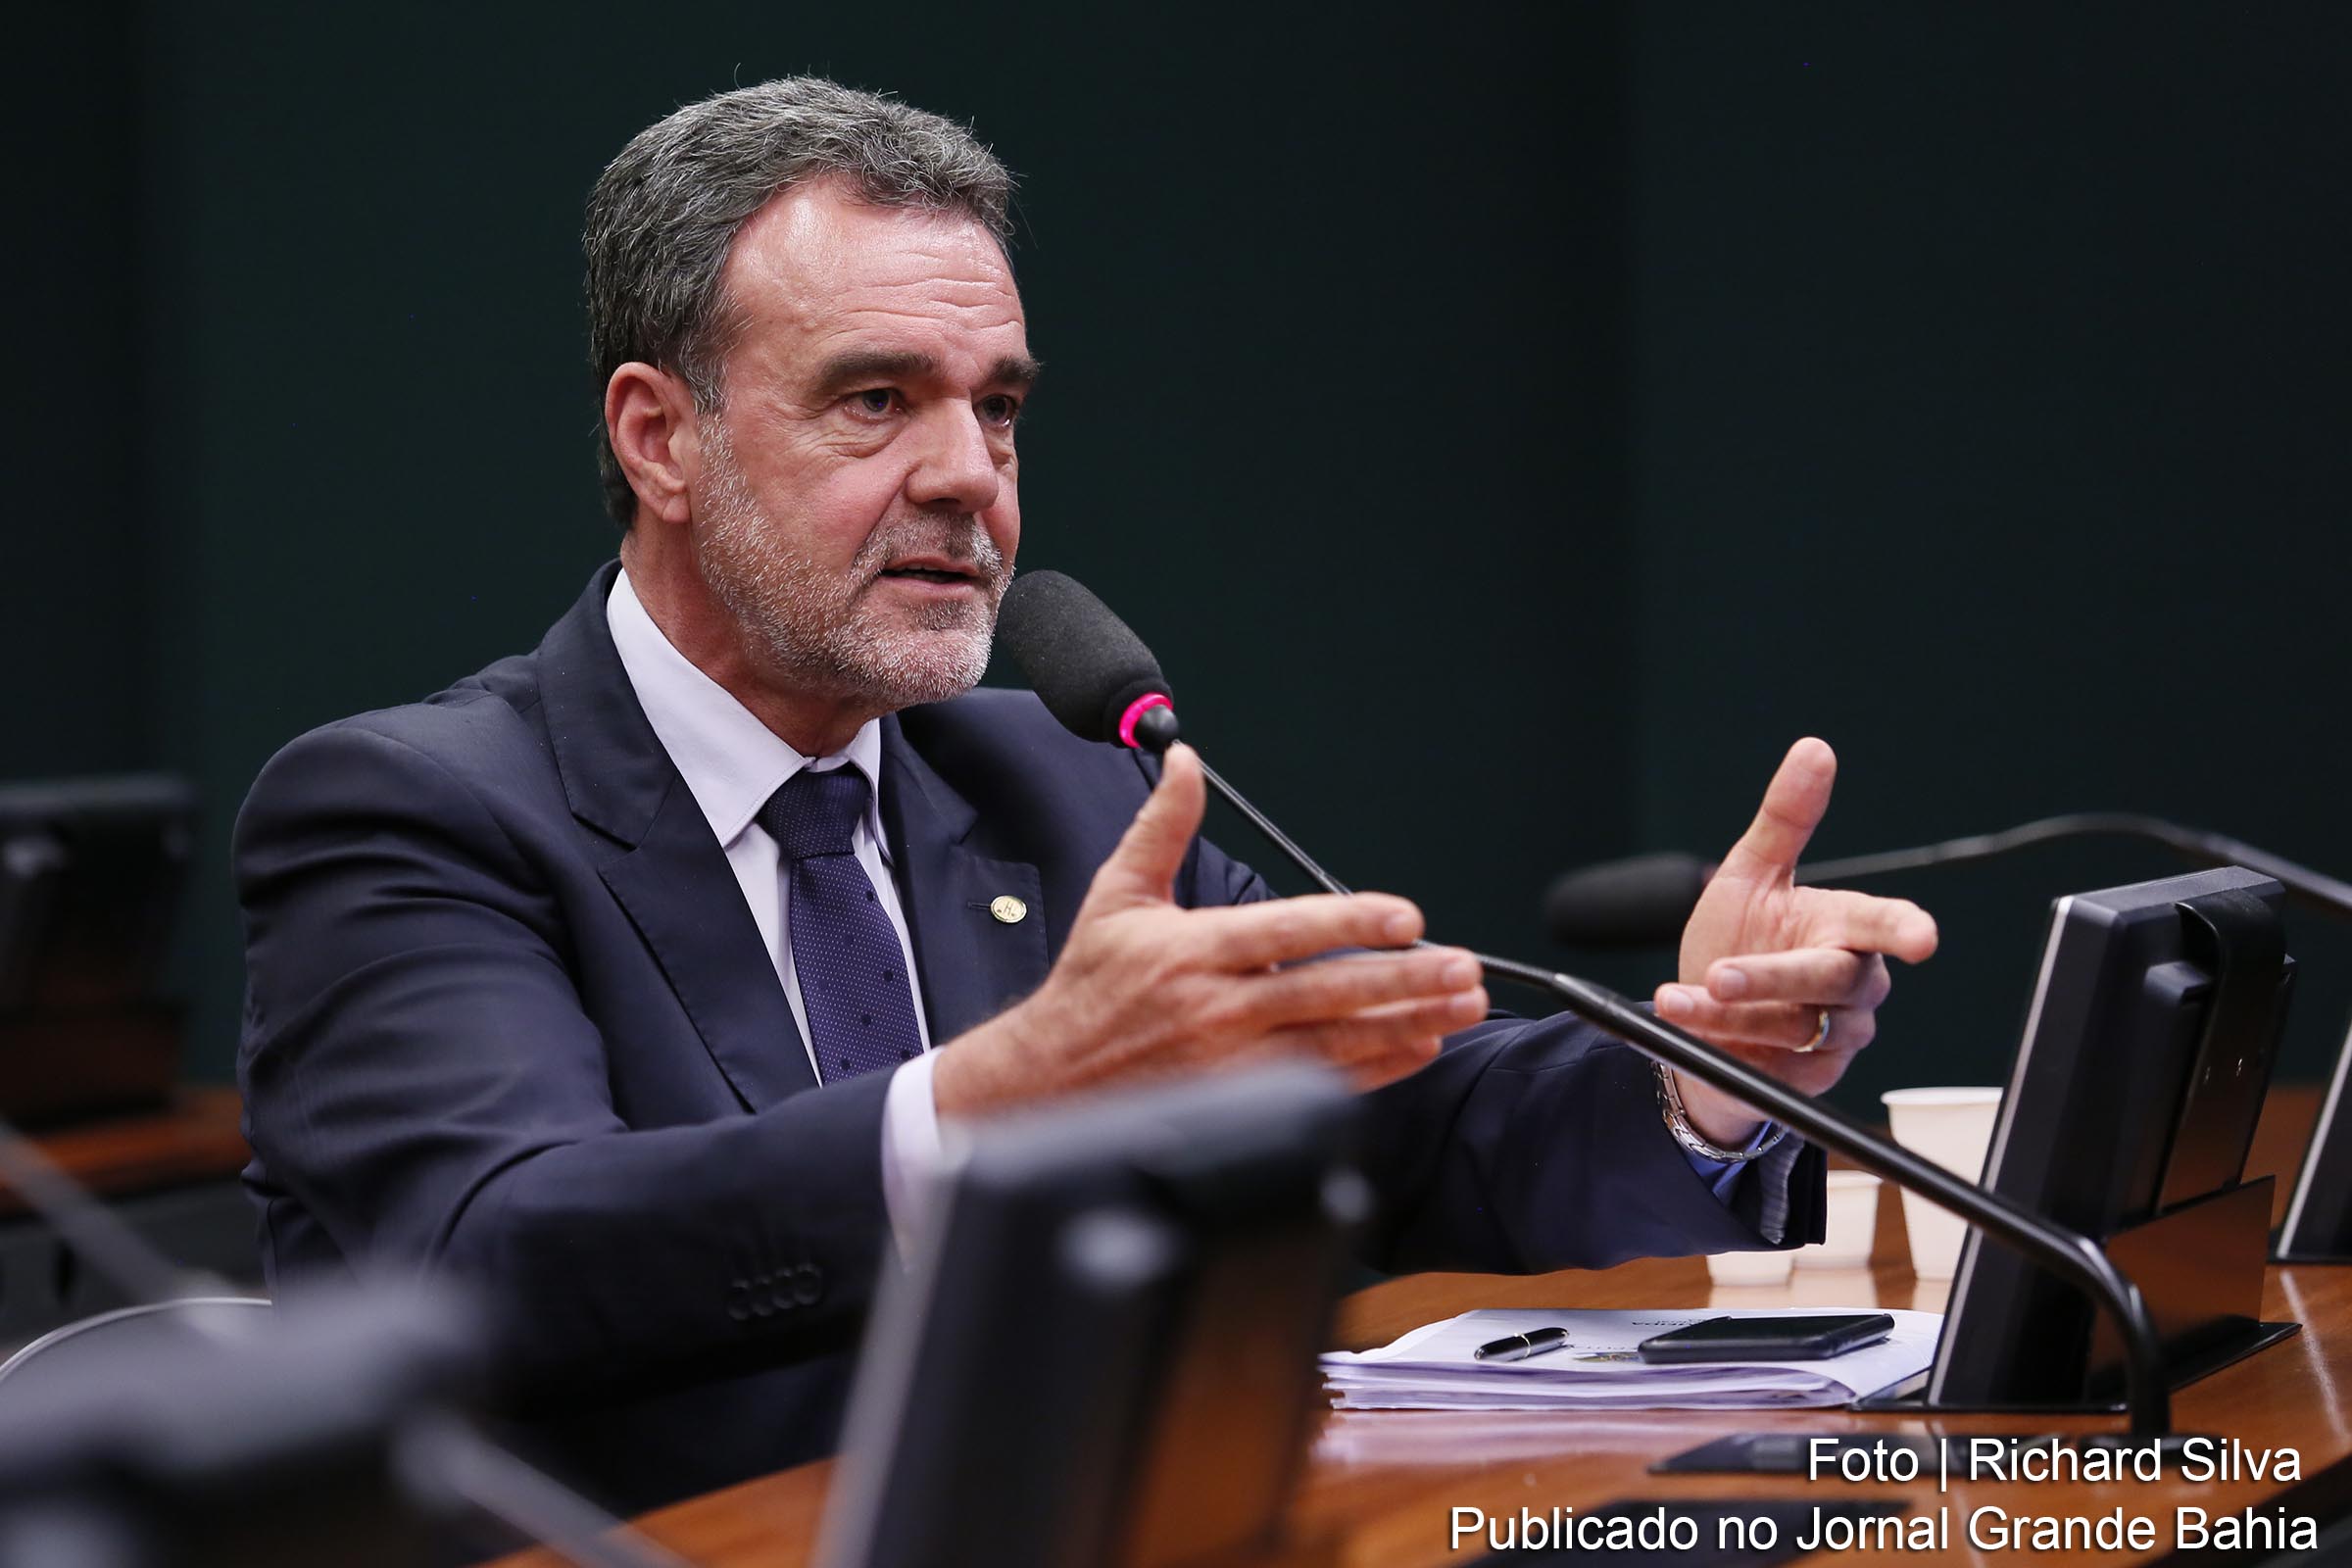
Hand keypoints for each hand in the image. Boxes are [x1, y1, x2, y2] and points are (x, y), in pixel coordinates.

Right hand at [932, 743, 1488, 1115]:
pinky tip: (1419, 1048)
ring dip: (1407, 1024)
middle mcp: (1218, 1009)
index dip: (1351, 923)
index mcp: (1193, 951)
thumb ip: (1163, 827)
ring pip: (1337, 1043)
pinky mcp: (1240, 1104)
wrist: (1044, 1081)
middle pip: (1328, 992)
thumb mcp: (1118, 895)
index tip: (1407, 918)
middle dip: (1404, 981)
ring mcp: (1232, 1063)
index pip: (1287, 932)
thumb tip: (1185, 761)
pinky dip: (1377, 1070)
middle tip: (1462, 969)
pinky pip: (1323, 1085)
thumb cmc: (1088, 987)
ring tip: (1461, 1007)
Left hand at [1653, 738, 1938, 1146]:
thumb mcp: (1750, 874)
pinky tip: (1680, 1021)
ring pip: (1794, 1026)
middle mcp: (1851, 985)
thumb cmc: (1738, 939)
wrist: (1705, 1021)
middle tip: (1721, 974)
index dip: (1905, 930)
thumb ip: (1785, 818)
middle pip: (1830, 980)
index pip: (1887, 925)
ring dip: (1726, 1012)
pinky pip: (1768, 1062)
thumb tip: (1814, 748)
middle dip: (1773, 978)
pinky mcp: (1807, 1078)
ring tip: (1677, 997)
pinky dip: (1715, 1039)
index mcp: (1847, 928)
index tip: (1922, 938)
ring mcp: (1834, 1036)